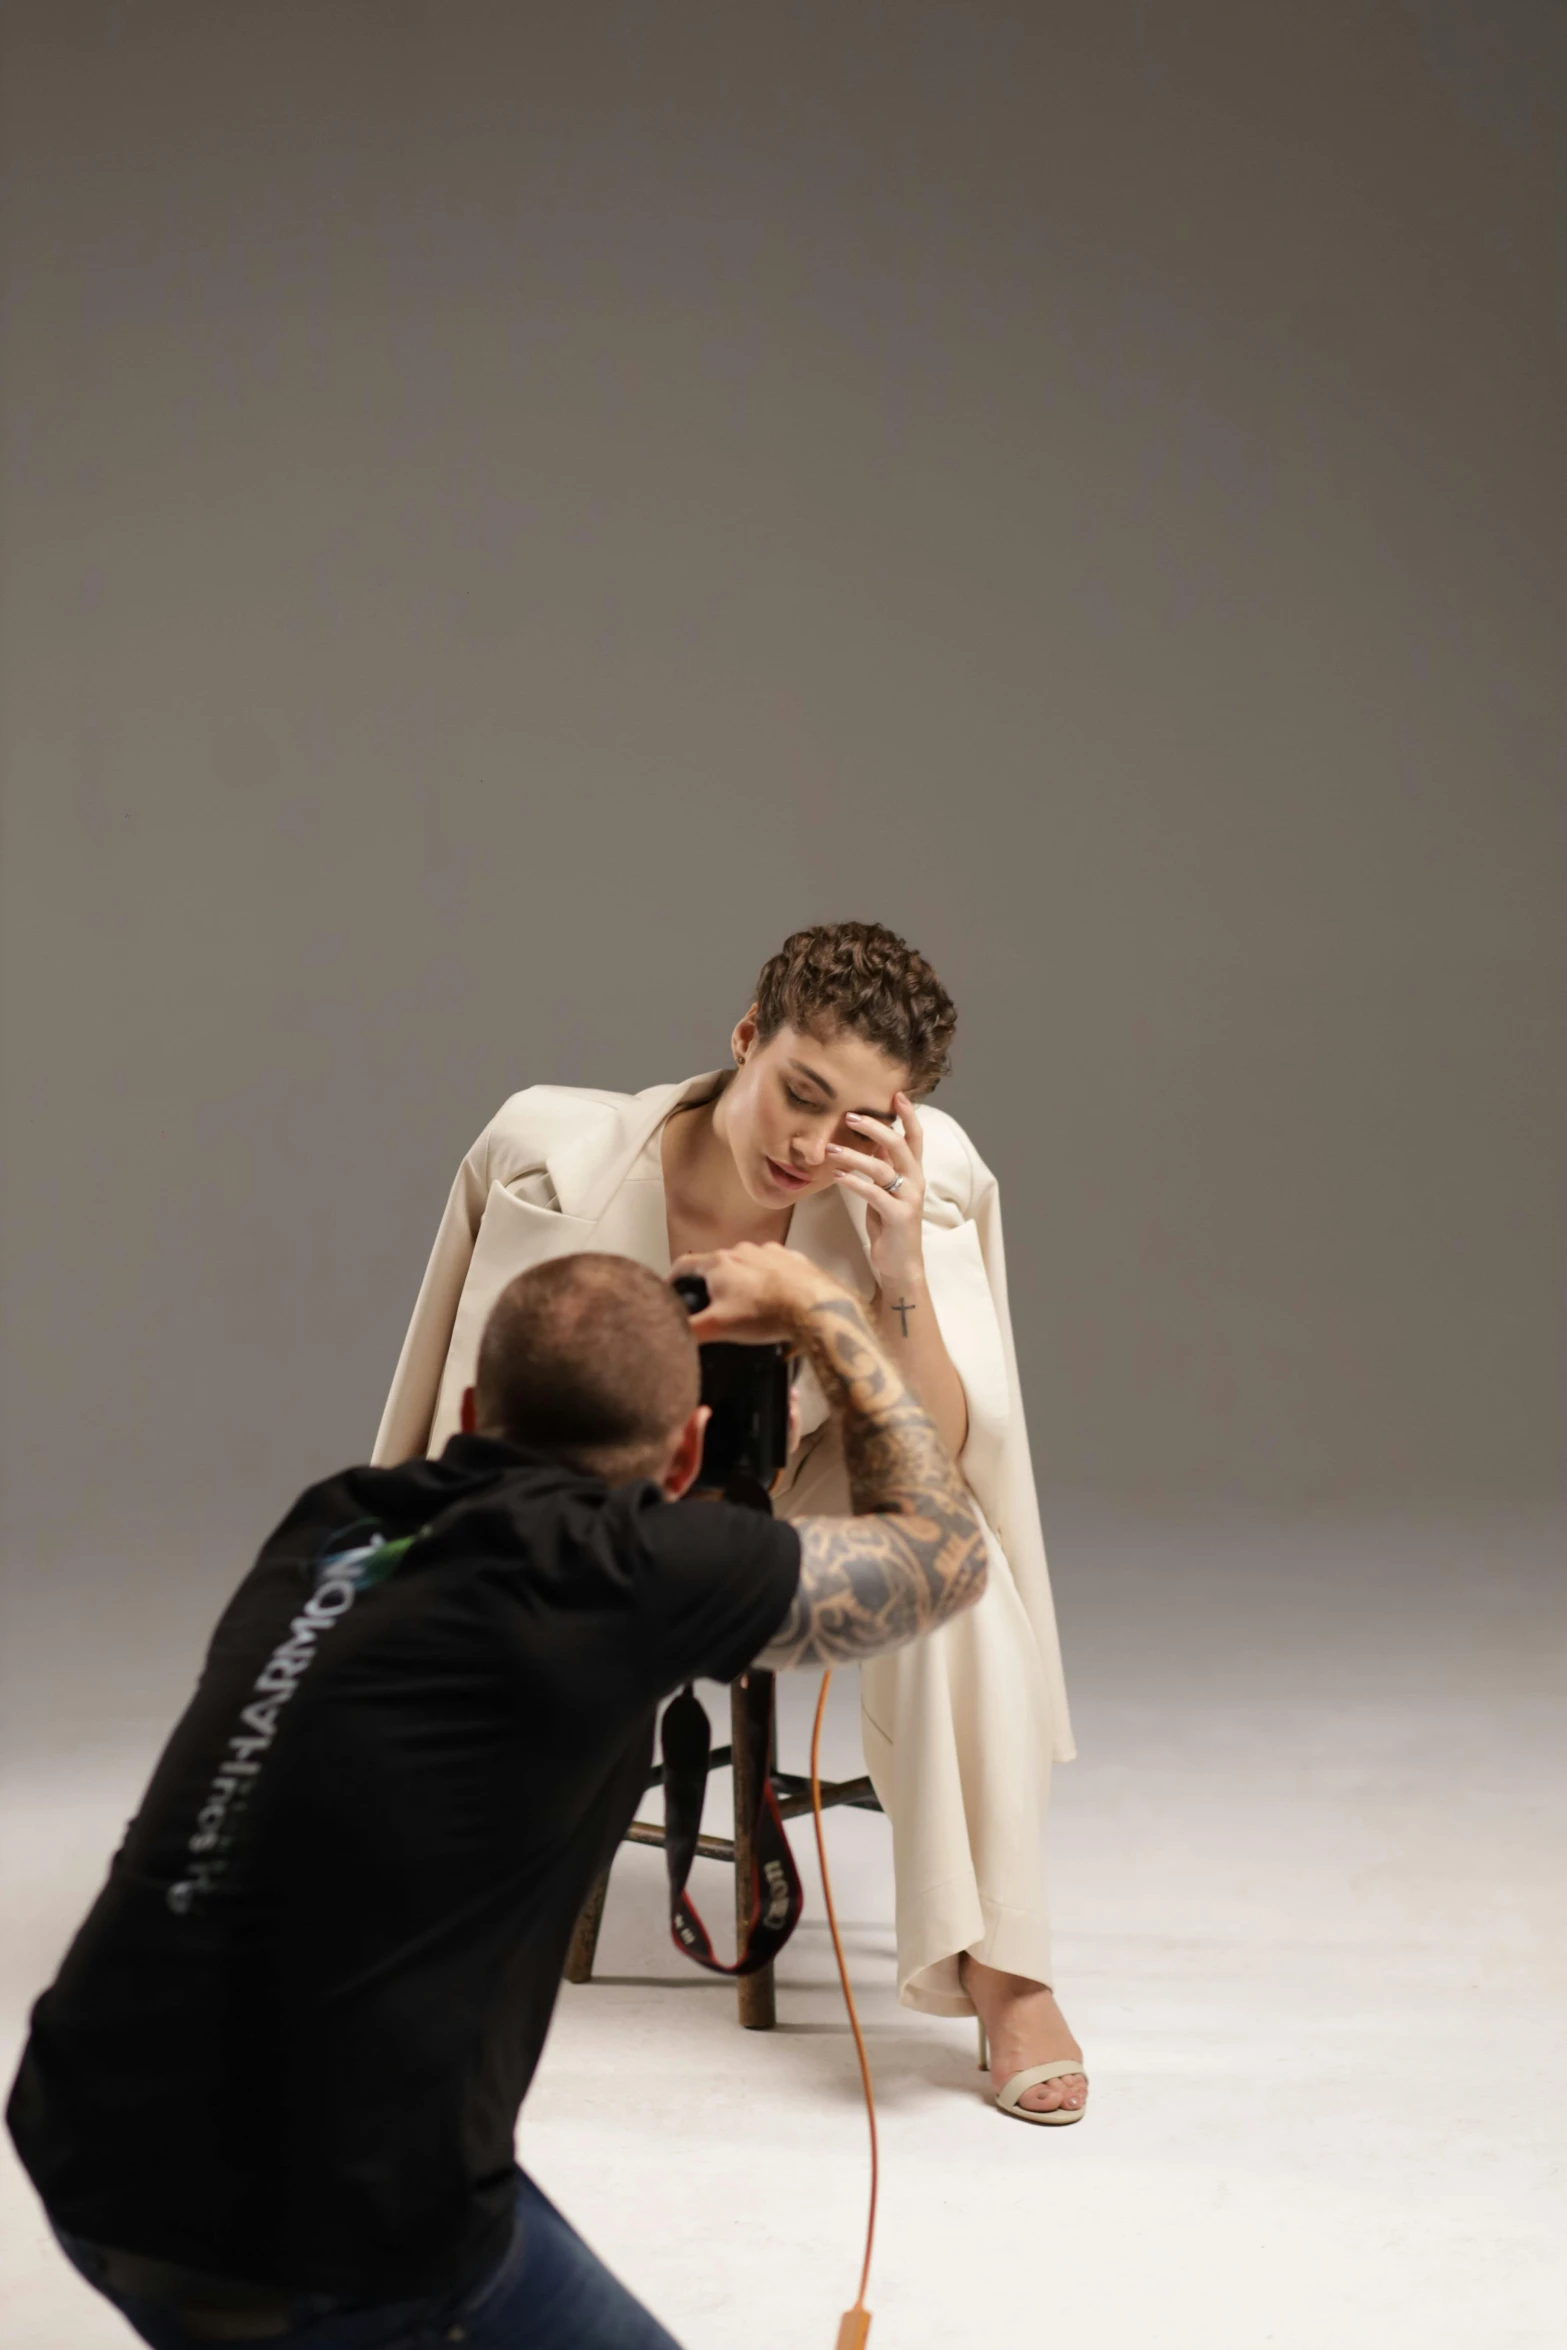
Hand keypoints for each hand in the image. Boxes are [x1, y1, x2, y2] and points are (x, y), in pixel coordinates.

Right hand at [671, 1243, 843, 1344]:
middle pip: (718, 1265)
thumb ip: (688, 1329)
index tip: (670, 1287)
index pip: (685, 1264)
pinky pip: (773, 1268)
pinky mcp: (793, 1259)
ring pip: (747, 1265)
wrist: (815, 1308)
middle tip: (712, 1304)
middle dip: (712, 1282)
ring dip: (742, 1280)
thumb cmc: (764, 1314)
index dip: (673, 1277)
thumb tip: (669, 1333)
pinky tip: (774, 1299)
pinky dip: (768, 1280)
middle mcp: (742, 1250)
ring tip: (747, 1304)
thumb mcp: (717, 1327)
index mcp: (719, 1263)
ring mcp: (770, 1252)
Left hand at [824, 1091, 926, 1285]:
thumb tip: (873, 1138)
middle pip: (899, 1145)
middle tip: (849, 1117)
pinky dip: (854, 1183)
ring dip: (854, 1156)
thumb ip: (884, 1165)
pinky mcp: (899, 1217)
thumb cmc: (889, 1225)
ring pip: (882, 1168)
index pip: (915, 1137)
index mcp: (914, 1173)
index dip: (909, 1115)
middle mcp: (915, 1182)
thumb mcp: (886, 1190)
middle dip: (875, 1127)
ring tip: (830, 1150)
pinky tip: (837, 1176)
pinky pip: (874, 1194)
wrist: (900, 1265)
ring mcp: (909, 1199)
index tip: (896, 1094)